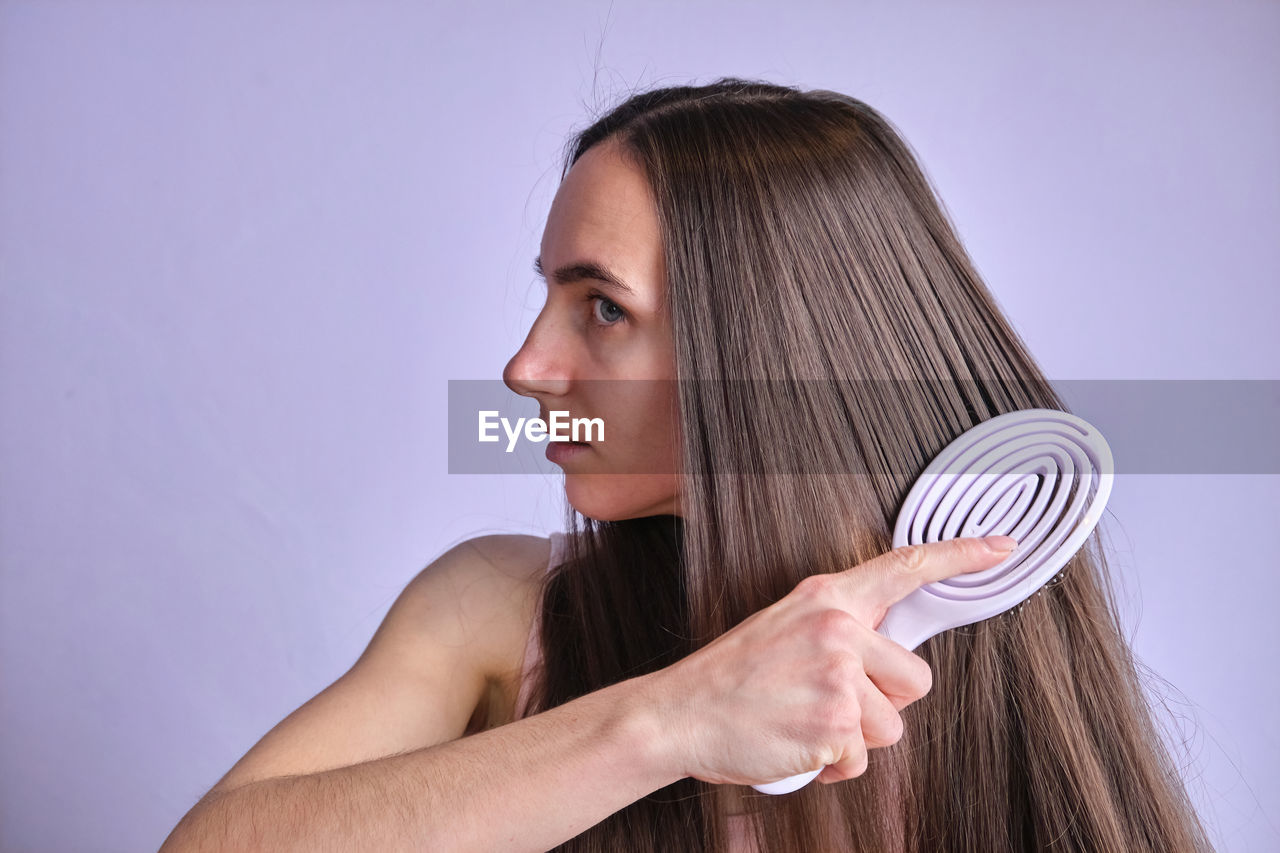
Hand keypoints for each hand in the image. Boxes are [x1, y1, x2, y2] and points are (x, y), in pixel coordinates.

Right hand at [645, 536, 1017, 786]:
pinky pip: (862, 760)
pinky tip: (797, 744)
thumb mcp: (786, 629)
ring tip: (806, 723)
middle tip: (830, 702)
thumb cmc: (733, 679)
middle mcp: (838, 629)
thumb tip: (887, 651)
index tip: (1001, 547)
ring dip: (855, 739)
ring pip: (893, 727)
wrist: (681, 713)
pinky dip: (833, 765)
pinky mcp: (835, 723)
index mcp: (826, 598)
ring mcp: (838, 675)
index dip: (960, 556)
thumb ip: (840, 630)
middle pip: (916, 679)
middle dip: (883, 703)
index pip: (903, 568)